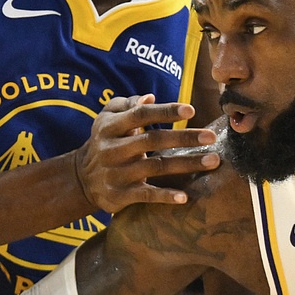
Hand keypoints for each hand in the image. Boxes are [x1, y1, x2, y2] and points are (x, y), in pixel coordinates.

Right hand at [73, 96, 219, 214]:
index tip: (191, 110)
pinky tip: (185, 197)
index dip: (165, 112)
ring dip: (186, 164)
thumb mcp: (106, 119)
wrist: (82, 179)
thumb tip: (149, 97)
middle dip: (184, 138)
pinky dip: (165, 196)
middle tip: (211, 137)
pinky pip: (147, 195)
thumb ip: (126, 104)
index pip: (140, 115)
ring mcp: (117, 173)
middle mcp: (113, 149)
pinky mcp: (121, 195)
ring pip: (156, 167)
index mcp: (110, 126)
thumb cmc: (104, 141)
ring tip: (213, 161)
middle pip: (153, 141)